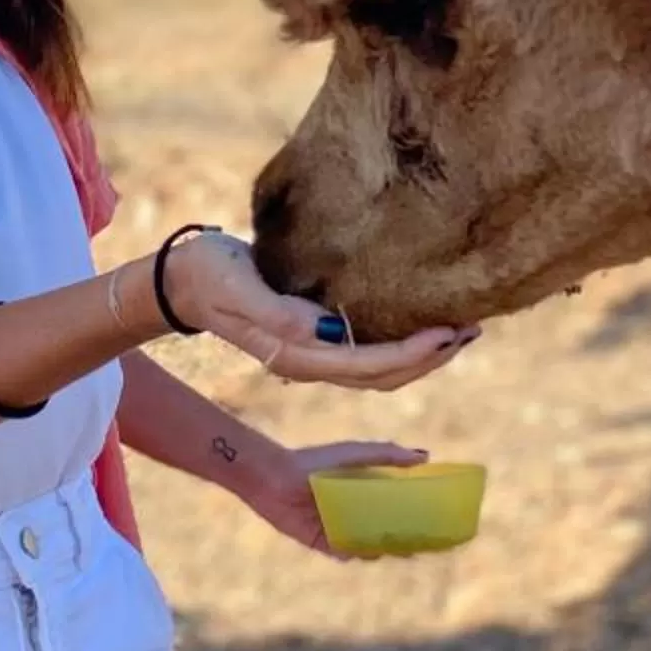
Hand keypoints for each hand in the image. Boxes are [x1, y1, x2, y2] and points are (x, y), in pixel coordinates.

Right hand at [160, 229, 474, 390]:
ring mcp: (311, 355)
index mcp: (295, 355)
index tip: (447, 332)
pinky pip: (368, 353)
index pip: (368, 366)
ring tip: (461, 331)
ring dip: (423, 356)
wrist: (178, 279)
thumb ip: (279, 314)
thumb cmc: (207, 273)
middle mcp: (309, 362)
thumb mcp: (237, 287)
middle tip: (471, 329)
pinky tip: (422, 326)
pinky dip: (402, 345)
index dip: (411, 354)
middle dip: (430, 359)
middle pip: (383, 376)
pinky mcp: (313, 340)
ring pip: (379, 371)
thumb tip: (329, 332)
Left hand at [239, 438, 431, 553]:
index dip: (413, 513)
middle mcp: (351, 510)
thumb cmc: (316, 461)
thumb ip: (387, 453)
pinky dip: (354, 553)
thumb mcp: (355, 453)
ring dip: (381, 549)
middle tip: (422, 544)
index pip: (394, 504)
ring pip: (365, 544)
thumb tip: (425, 456)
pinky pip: (342, 552)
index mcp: (362, 489)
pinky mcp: (320, 541)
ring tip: (399, 551)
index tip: (434, 521)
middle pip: (383, 528)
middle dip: (401, 538)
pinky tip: (367, 554)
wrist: (274, 477)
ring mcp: (337, 527)